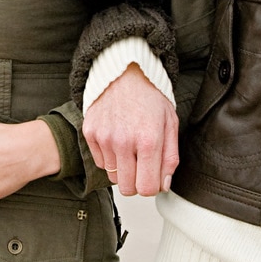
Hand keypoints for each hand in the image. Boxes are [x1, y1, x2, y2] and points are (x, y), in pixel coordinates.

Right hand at [82, 65, 177, 196]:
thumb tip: (164, 184)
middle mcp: (124, 141)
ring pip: (112, 177)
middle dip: (137, 182)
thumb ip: (170, 157)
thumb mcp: (170, 123)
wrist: (124, 72)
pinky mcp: (90, 133)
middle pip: (127, 188)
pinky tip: (118, 140)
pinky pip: (100, 162)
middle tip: (142, 165)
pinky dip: (110, 157)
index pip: (146, 188)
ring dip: (123, 169)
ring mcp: (104, 138)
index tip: (153, 177)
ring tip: (130, 148)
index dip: (152, 187)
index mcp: (149, 140)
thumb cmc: (149, 96)